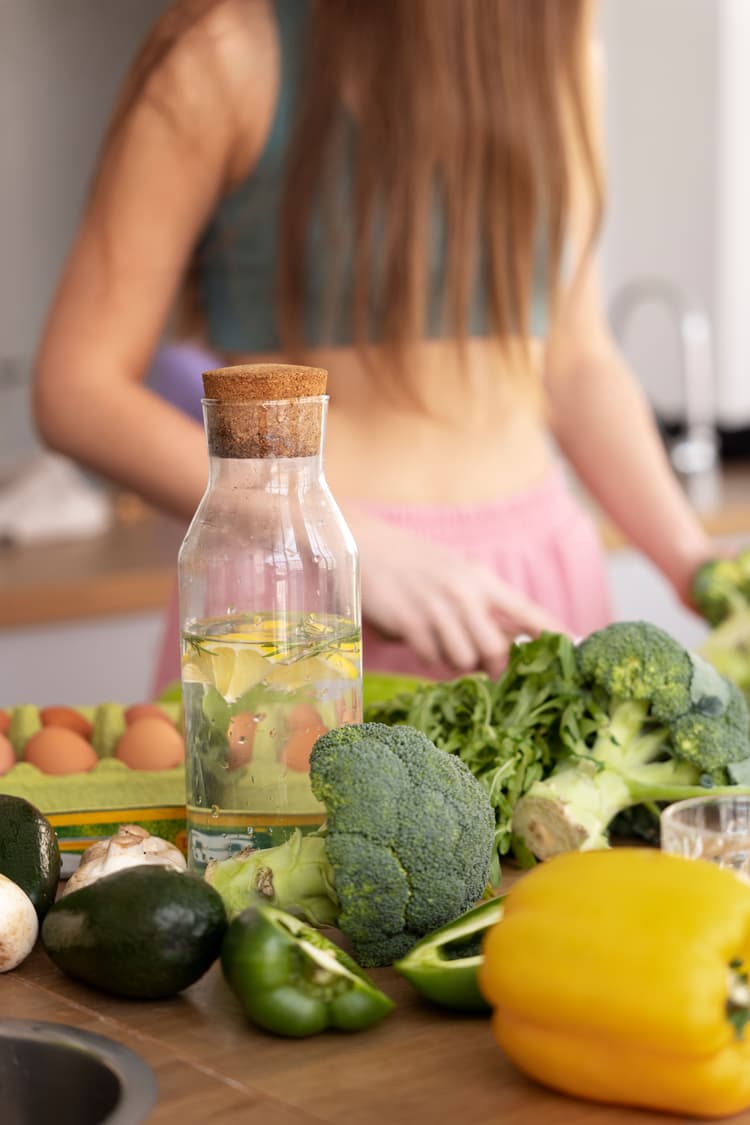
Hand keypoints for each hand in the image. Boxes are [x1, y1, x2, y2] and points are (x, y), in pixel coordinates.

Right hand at [349, 511, 568, 678]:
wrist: (366, 545)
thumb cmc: (415, 564)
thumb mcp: (456, 574)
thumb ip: (482, 604)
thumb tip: (509, 643)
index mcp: (482, 580)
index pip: (529, 612)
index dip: (555, 635)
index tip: (578, 650)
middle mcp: (465, 592)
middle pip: (496, 650)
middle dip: (489, 663)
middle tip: (476, 658)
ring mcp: (437, 607)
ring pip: (464, 659)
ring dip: (453, 660)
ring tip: (438, 640)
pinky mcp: (410, 620)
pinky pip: (431, 657)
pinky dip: (427, 654)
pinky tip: (417, 636)